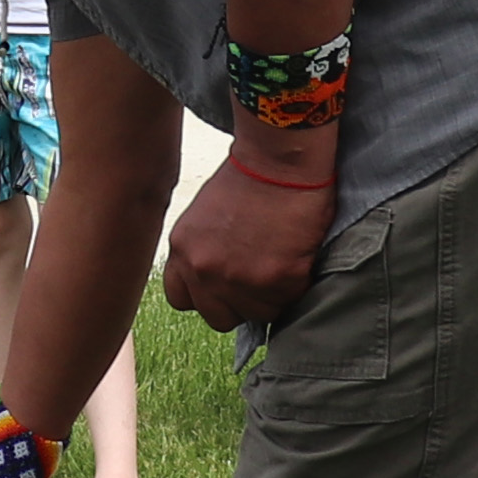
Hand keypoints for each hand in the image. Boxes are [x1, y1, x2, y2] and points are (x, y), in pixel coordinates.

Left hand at [162, 143, 333, 329]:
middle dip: (238, 304)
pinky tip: (297, 258)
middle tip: (256, 278)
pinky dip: (295, 286)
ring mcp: (240, 278)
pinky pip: (288, 302)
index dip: (205, 296)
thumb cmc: (248, 177)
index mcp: (184, 250)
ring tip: (280, 262)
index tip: (221, 287)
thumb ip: (203, 252)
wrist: (281, 159)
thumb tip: (217, 281)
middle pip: (218, 317)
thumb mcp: (203, 216)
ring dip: (271, 296)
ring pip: (257, 314)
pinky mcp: (278, 280)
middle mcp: (205, 270)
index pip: (181, 300)